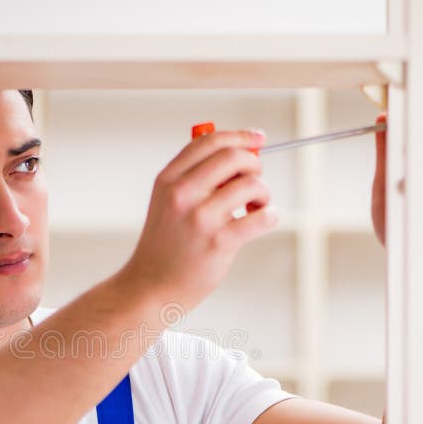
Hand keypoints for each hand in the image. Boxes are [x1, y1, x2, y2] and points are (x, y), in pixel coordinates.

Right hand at [121, 130, 277, 312]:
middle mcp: (182, 194)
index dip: (240, 136)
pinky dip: (271, 216)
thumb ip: (195, 176)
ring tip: (256, 208)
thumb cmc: (167, 244)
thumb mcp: (167, 202)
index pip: (209, 141)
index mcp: (168, 180)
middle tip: (255, 181)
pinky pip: (262, 218)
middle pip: (233, 157)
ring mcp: (200, 218)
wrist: (151, 286)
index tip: (259, 139)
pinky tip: (263, 221)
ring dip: (264, 193)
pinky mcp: (218, 242)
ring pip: (251, 185)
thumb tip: (241, 152)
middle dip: (255, 164)